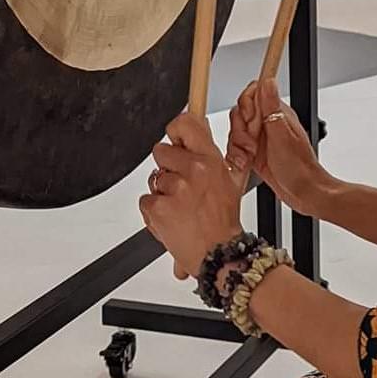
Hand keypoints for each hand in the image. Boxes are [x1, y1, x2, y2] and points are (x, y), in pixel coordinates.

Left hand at [139, 113, 244, 280]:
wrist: (219, 253)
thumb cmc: (223, 220)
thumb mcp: (230, 180)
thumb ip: (210, 152)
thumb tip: (196, 126)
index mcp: (210, 160)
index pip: (185, 124)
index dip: (175, 129)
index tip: (175, 138)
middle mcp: (193, 170)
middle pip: (161, 152)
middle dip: (167, 168)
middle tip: (182, 187)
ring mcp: (174, 189)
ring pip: (153, 178)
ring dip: (162, 192)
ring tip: (180, 207)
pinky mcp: (158, 208)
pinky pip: (146, 200)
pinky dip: (154, 211)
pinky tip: (171, 218)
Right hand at [226, 79, 336, 217]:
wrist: (304, 193)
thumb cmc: (300, 167)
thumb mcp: (283, 135)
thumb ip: (272, 108)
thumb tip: (268, 80)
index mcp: (278, 113)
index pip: (254, 93)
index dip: (247, 105)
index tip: (252, 121)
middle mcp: (269, 123)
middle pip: (240, 112)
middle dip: (240, 129)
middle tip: (253, 143)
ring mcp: (261, 139)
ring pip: (236, 131)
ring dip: (238, 145)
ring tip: (250, 155)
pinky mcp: (254, 154)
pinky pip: (236, 148)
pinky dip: (236, 156)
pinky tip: (245, 163)